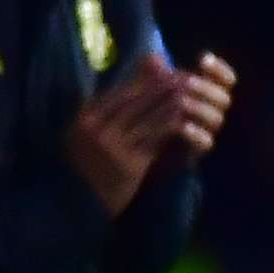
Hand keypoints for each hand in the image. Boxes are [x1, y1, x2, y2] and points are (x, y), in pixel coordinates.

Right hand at [62, 66, 183, 214]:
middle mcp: (97, 129)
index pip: (121, 91)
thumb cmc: (88, 164)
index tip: (167, 69)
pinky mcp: (130, 165)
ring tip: (192, 96)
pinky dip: (173, 129)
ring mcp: (113, 147)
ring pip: (150, 118)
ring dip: (174, 105)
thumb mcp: (88, 133)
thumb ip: (107, 110)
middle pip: (138, 100)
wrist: (80, 202)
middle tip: (188, 78)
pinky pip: (156, 140)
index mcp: (85, 117)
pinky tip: (187, 122)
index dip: (147, 79)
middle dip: (165, 87)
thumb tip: (130, 84)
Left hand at [153, 52, 238, 173]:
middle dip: (206, 88)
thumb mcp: (147, 91)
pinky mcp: (198, 150)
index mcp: (206, 94)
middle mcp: (212, 111)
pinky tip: (183, 126)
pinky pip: (206, 142)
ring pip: (216, 119)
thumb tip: (153, 57)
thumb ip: (153, 74)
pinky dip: (196, 133)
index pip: (226, 80)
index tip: (202, 58)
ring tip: (180, 101)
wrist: (140, 151)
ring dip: (199, 108)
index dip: (219, 69)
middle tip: (187, 81)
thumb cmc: (148, 115)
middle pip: (224, 98)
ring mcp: (206, 131)